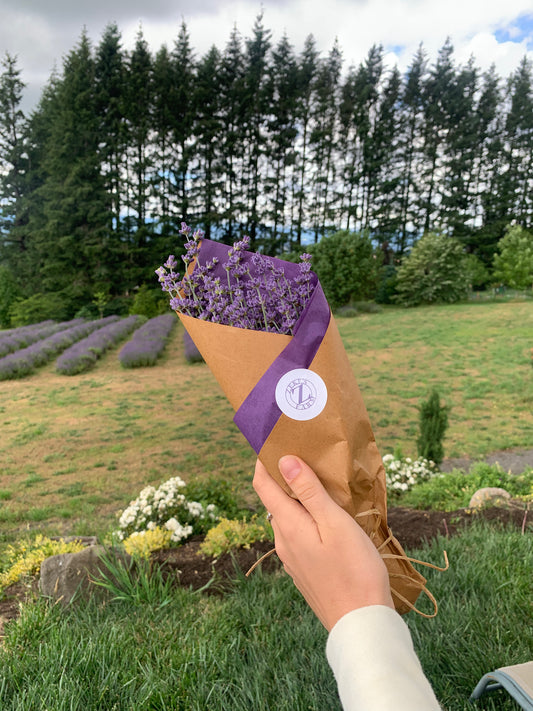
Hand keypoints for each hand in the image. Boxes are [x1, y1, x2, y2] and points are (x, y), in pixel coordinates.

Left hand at [253, 455, 393, 630]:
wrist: (361, 624)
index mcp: (287, 526)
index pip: (263, 486)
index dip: (263, 462)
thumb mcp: (334, 523)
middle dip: (284, 478)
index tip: (271, 442)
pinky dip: (306, 520)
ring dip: (297, 500)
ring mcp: (292, 559)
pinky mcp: (304, 571)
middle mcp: (283, 542)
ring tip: (319, 485)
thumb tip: (283, 461)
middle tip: (304, 456)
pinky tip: (326, 520)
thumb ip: (308, 492)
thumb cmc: (354, 569)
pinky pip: (298, 536)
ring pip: (288, 520)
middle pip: (275, 502)